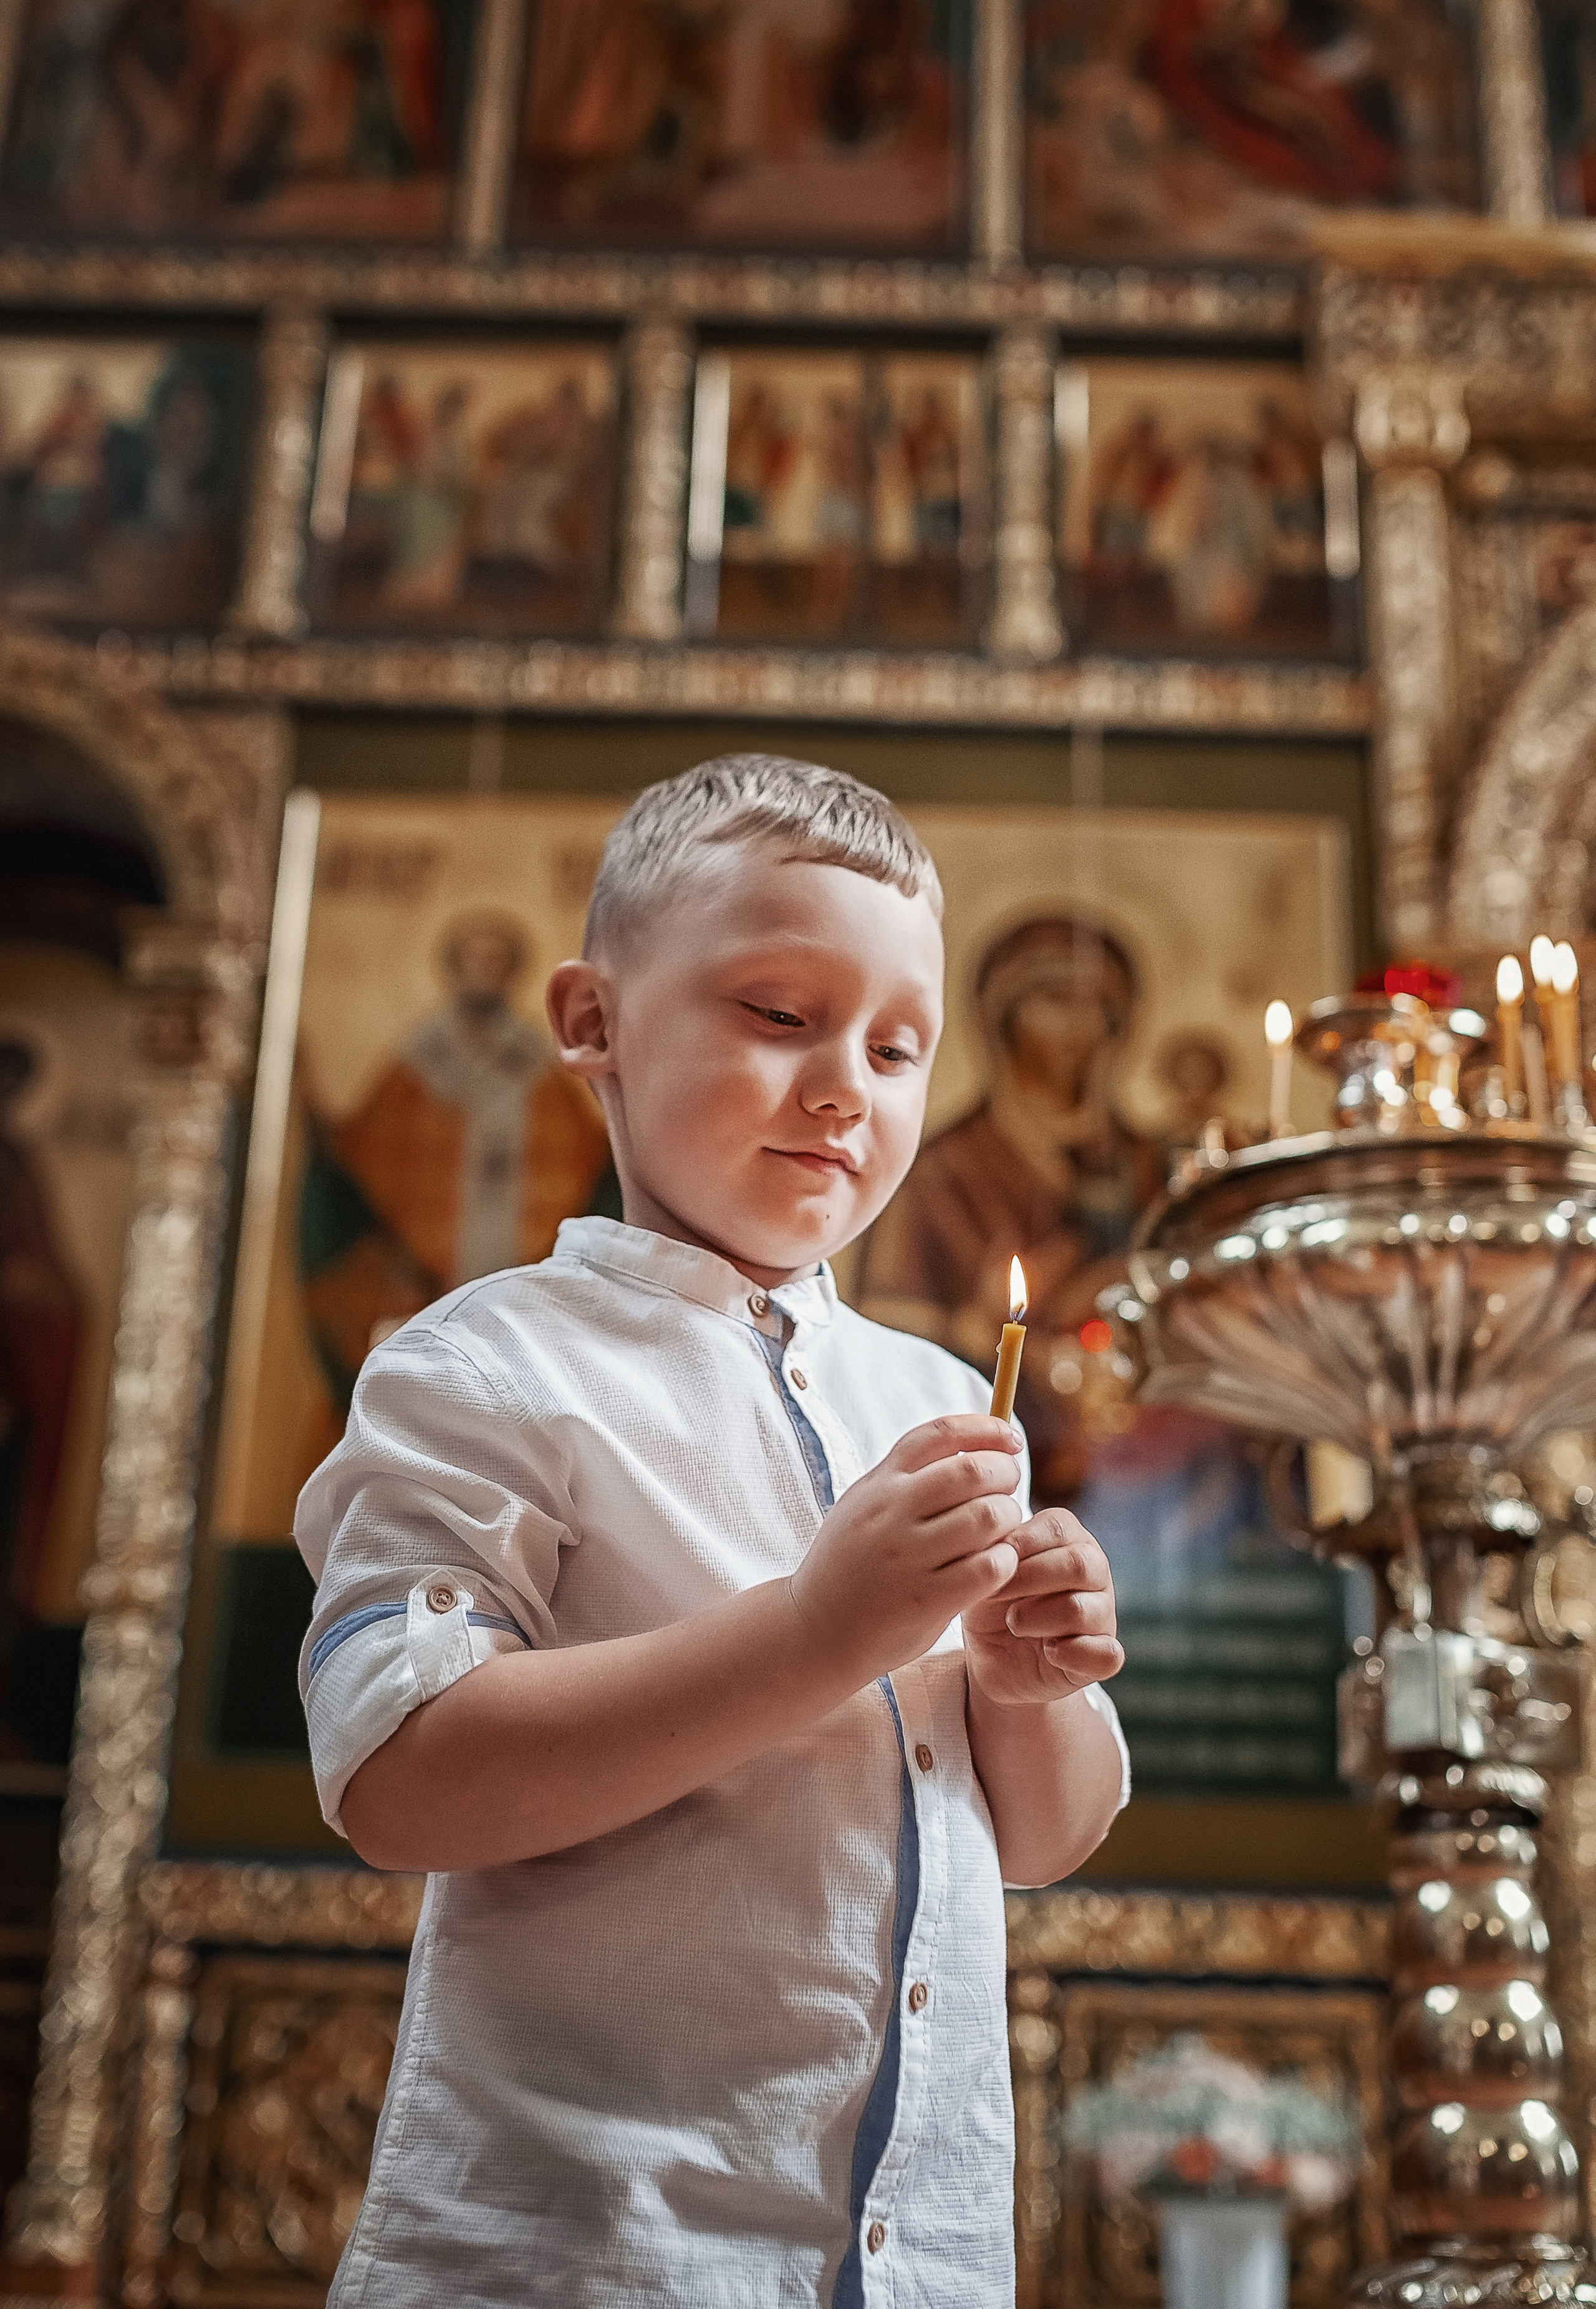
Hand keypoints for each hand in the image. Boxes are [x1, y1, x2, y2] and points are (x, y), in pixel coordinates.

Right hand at [789, 1415, 1024, 1688]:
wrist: (815, 1629)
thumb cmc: (852, 1564)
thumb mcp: (864, 1505)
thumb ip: (906, 1477)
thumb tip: (973, 1447)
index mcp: (879, 1483)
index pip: (940, 1433)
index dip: (987, 1429)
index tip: (1012, 1441)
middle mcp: (891, 1513)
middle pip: (971, 1470)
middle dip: (1005, 1474)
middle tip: (1007, 1491)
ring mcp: (907, 1557)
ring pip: (987, 1516)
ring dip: (1009, 1518)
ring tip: (1003, 1532)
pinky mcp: (926, 1599)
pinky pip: (989, 1567)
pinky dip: (1005, 1560)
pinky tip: (997, 1565)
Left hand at [962, 1507, 1122, 1706]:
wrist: (992, 1660)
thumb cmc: (991, 1605)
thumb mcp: (983, 1572)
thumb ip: (992, 1549)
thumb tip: (995, 1540)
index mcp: (1069, 1540)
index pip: (1059, 1526)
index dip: (1021, 1543)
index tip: (989, 1561)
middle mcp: (1095, 1573)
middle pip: (1079, 1564)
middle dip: (1029, 1578)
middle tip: (994, 1594)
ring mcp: (1104, 1615)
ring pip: (1084, 1610)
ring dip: (1038, 1617)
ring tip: (1013, 1623)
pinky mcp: (1103, 1657)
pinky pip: (1107, 1655)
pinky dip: (1072, 1654)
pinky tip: (1048, 1652)